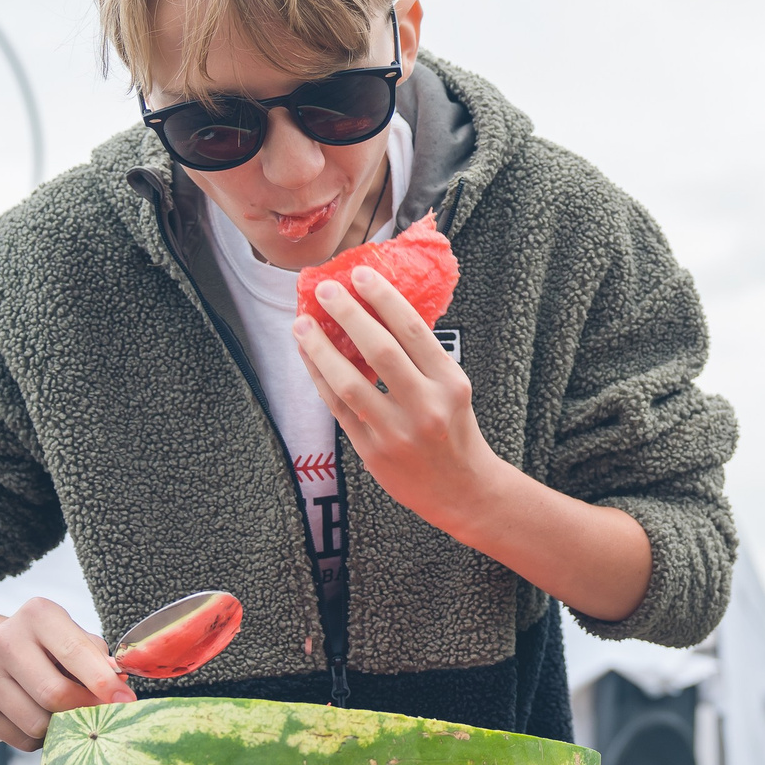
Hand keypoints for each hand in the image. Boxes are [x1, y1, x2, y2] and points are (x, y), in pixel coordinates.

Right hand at [0, 596, 133, 751]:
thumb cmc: (45, 647)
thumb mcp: (73, 637)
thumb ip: (98, 658)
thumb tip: (120, 686)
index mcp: (37, 614)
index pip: (76, 652)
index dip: (104, 682)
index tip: (125, 700)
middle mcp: (3, 640)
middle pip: (56, 694)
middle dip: (85, 709)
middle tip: (100, 713)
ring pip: (38, 723)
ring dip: (63, 727)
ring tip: (67, 714)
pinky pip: (22, 739)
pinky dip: (41, 738)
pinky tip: (42, 719)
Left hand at [296, 266, 500, 536]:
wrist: (462, 490)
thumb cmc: (455, 430)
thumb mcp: (454, 389)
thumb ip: (423, 358)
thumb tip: (379, 310)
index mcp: (450, 382)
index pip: (413, 330)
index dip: (383, 298)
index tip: (360, 275)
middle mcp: (426, 406)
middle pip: (380, 350)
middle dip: (349, 314)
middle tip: (326, 290)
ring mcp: (397, 431)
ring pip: (350, 382)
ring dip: (321, 349)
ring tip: (302, 323)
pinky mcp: (373, 452)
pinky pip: (338, 408)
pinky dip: (321, 378)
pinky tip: (309, 357)